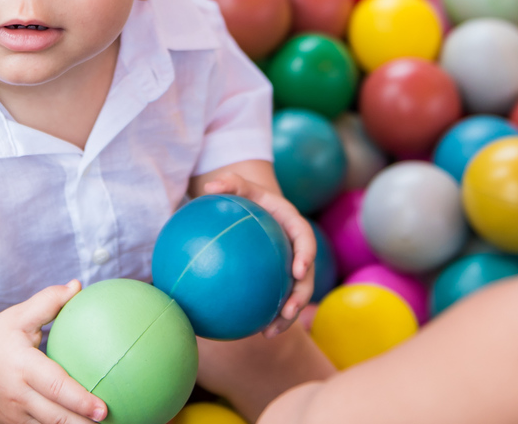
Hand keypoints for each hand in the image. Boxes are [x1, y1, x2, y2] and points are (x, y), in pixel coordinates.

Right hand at [0, 279, 107, 423]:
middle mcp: (17, 394)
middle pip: (56, 418)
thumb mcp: (18, 315)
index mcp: (22, 365)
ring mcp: (12, 414)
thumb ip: (49, 301)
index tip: (103, 409)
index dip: (80, 400)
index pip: (55, 386)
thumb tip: (79, 286)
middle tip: (111, 423)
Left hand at [199, 173, 316, 337]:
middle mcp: (296, 249)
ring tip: (270, 333)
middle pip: (306, 276)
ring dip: (287, 316)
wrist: (252, 208)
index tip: (299, 271)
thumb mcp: (239, 186)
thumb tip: (210, 186)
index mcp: (293, 225)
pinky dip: (268, 316)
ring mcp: (290, 267)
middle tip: (289, 310)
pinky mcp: (278, 280)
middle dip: (301, 296)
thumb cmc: (245, 196)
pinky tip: (253, 331)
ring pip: (294, 295)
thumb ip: (228, 183)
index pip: (305, 240)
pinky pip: (276, 300)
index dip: (307, 256)